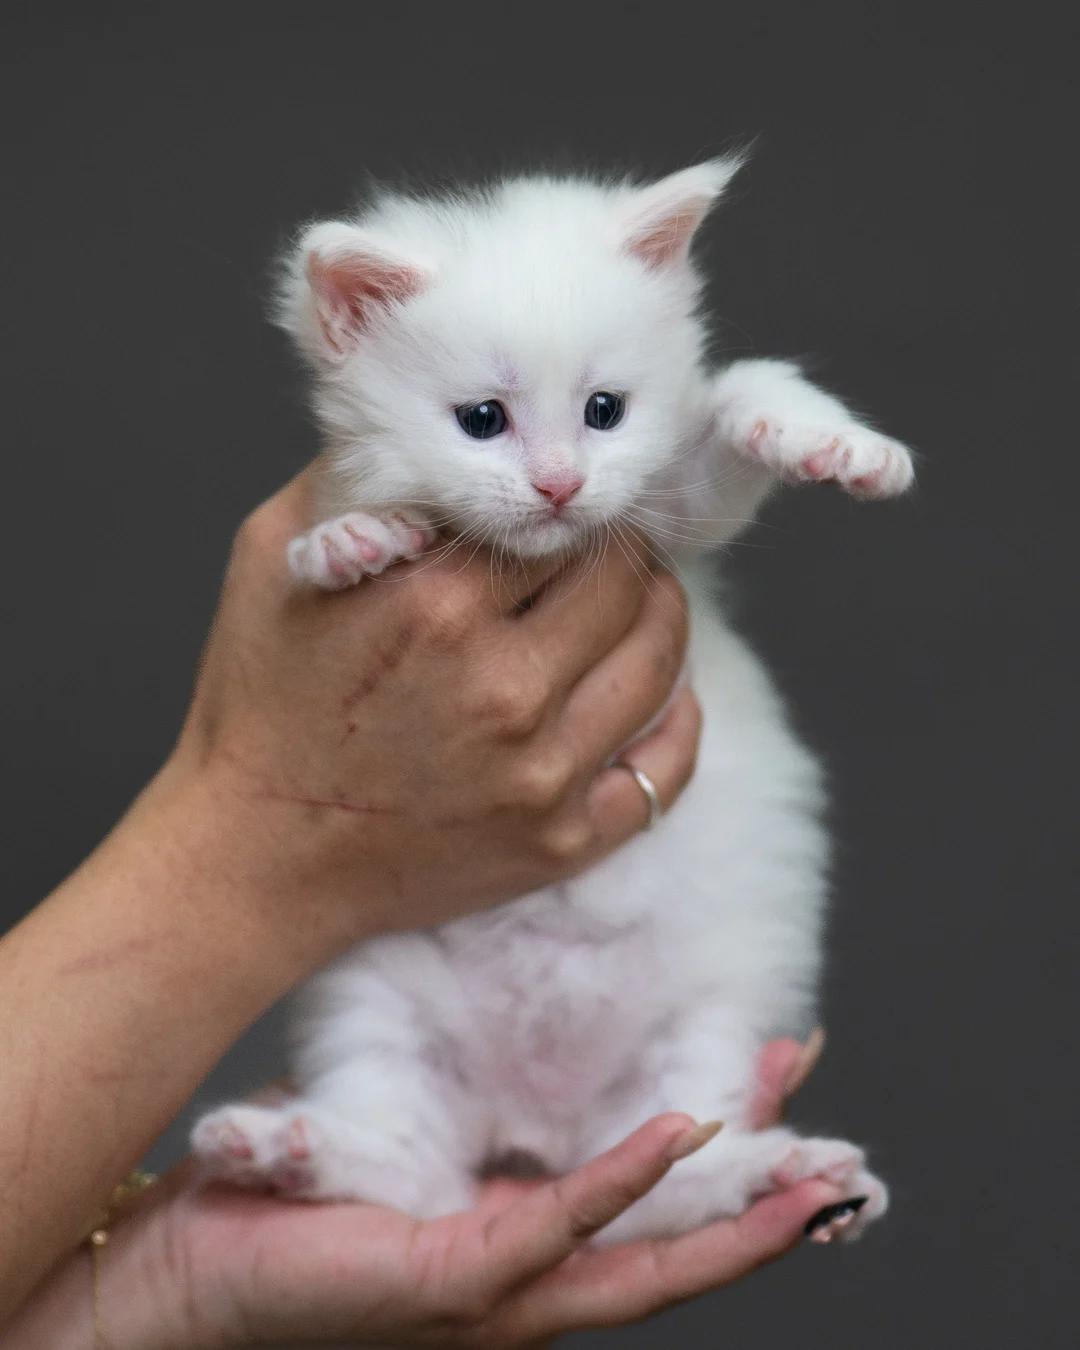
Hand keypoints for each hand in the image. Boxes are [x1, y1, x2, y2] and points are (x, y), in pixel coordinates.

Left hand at [5, 1037, 833, 1348]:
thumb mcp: (409, 1138)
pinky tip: (675, 1140)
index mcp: (522, 1244)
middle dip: (764, 1209)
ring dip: (730, 1216)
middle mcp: (526, 1281)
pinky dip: (622, 1187)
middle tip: (844, 1165)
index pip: (650, 1205)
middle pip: (675, 1249)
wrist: (186, 1271)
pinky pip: (553, 1230)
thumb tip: (514, 1028)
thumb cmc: (294, 1206)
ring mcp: (498, 1292)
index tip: (784, 1089)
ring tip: (806, 1176)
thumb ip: (472, 1108)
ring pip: (644, 1259)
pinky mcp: (452, 1284)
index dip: (727, 1163)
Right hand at [162, 468, 698, 957]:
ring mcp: (540, 774)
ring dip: (662, 620)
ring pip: (660, 664)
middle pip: (623, 585)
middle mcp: (503, 688)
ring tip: (643, 606)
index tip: (560, 519)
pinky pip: (663, 774)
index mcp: (437, 606)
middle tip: (610, 554)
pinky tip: (664, 695)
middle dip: (623, 556)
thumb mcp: (275, 560)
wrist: (257, 857)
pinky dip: (679, 723)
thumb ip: (354, 480)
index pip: (557, 527)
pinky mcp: (560, 840)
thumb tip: (422, 425)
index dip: (565, 515)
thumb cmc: (261, 707)